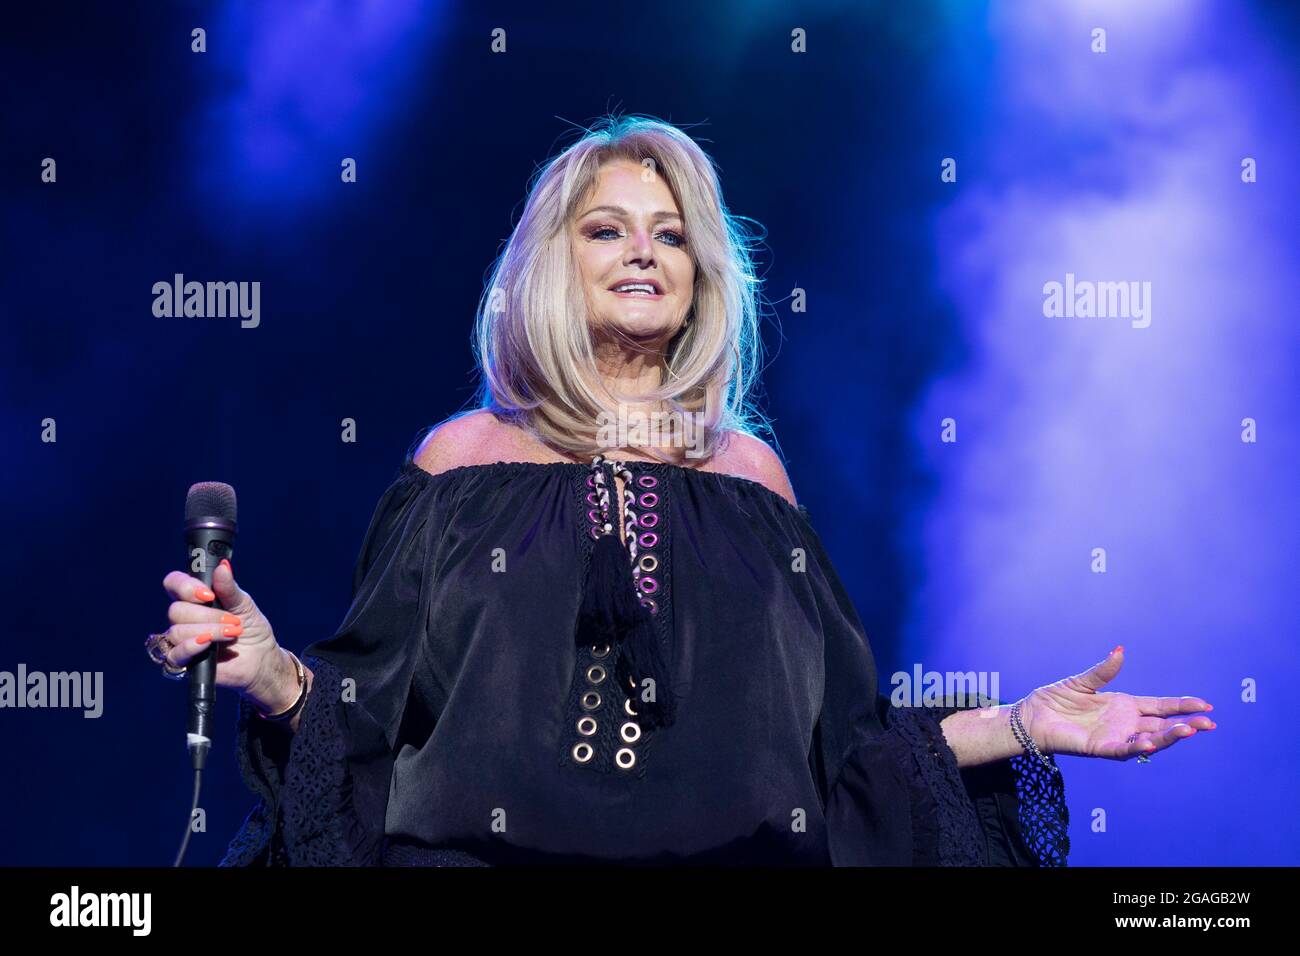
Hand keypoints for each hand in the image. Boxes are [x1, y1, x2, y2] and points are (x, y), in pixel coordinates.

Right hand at [159, 559, 285, 706]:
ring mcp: (181, 640)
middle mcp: (184, 618)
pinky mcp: (183, 661)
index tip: (209, 594)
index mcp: (195, 599)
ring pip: (177, 631)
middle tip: (233, 620)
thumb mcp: (244, 605)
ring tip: (233, 633)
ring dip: (208, 631)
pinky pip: (173, 654)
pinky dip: (191, 646)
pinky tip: (207, 645)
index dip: (185, 586)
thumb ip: (229, 588)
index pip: (173, 584)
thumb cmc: (251, 628)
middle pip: (176, 610)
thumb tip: (222, 567)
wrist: (261, 658)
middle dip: (207, 615)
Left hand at [1021, 646, 1215, 760]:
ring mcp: (1115, 736)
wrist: (1031, 717)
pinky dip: (1136, 747)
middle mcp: (1124, 723)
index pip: (1161, 707)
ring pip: (1149, 740)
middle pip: (1162, 725)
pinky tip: (1150, 743)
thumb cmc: (1055, 700)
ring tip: (1189, 731)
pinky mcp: (1099, 748)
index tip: (1206, 705)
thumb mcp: (1082, 681)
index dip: (1182, 706)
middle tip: (1208, 724)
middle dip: (1185, 725)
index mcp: (1124, 706)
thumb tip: (1120, 651)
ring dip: (1168, 737)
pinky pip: (1122, 749)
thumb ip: (1103, 671)